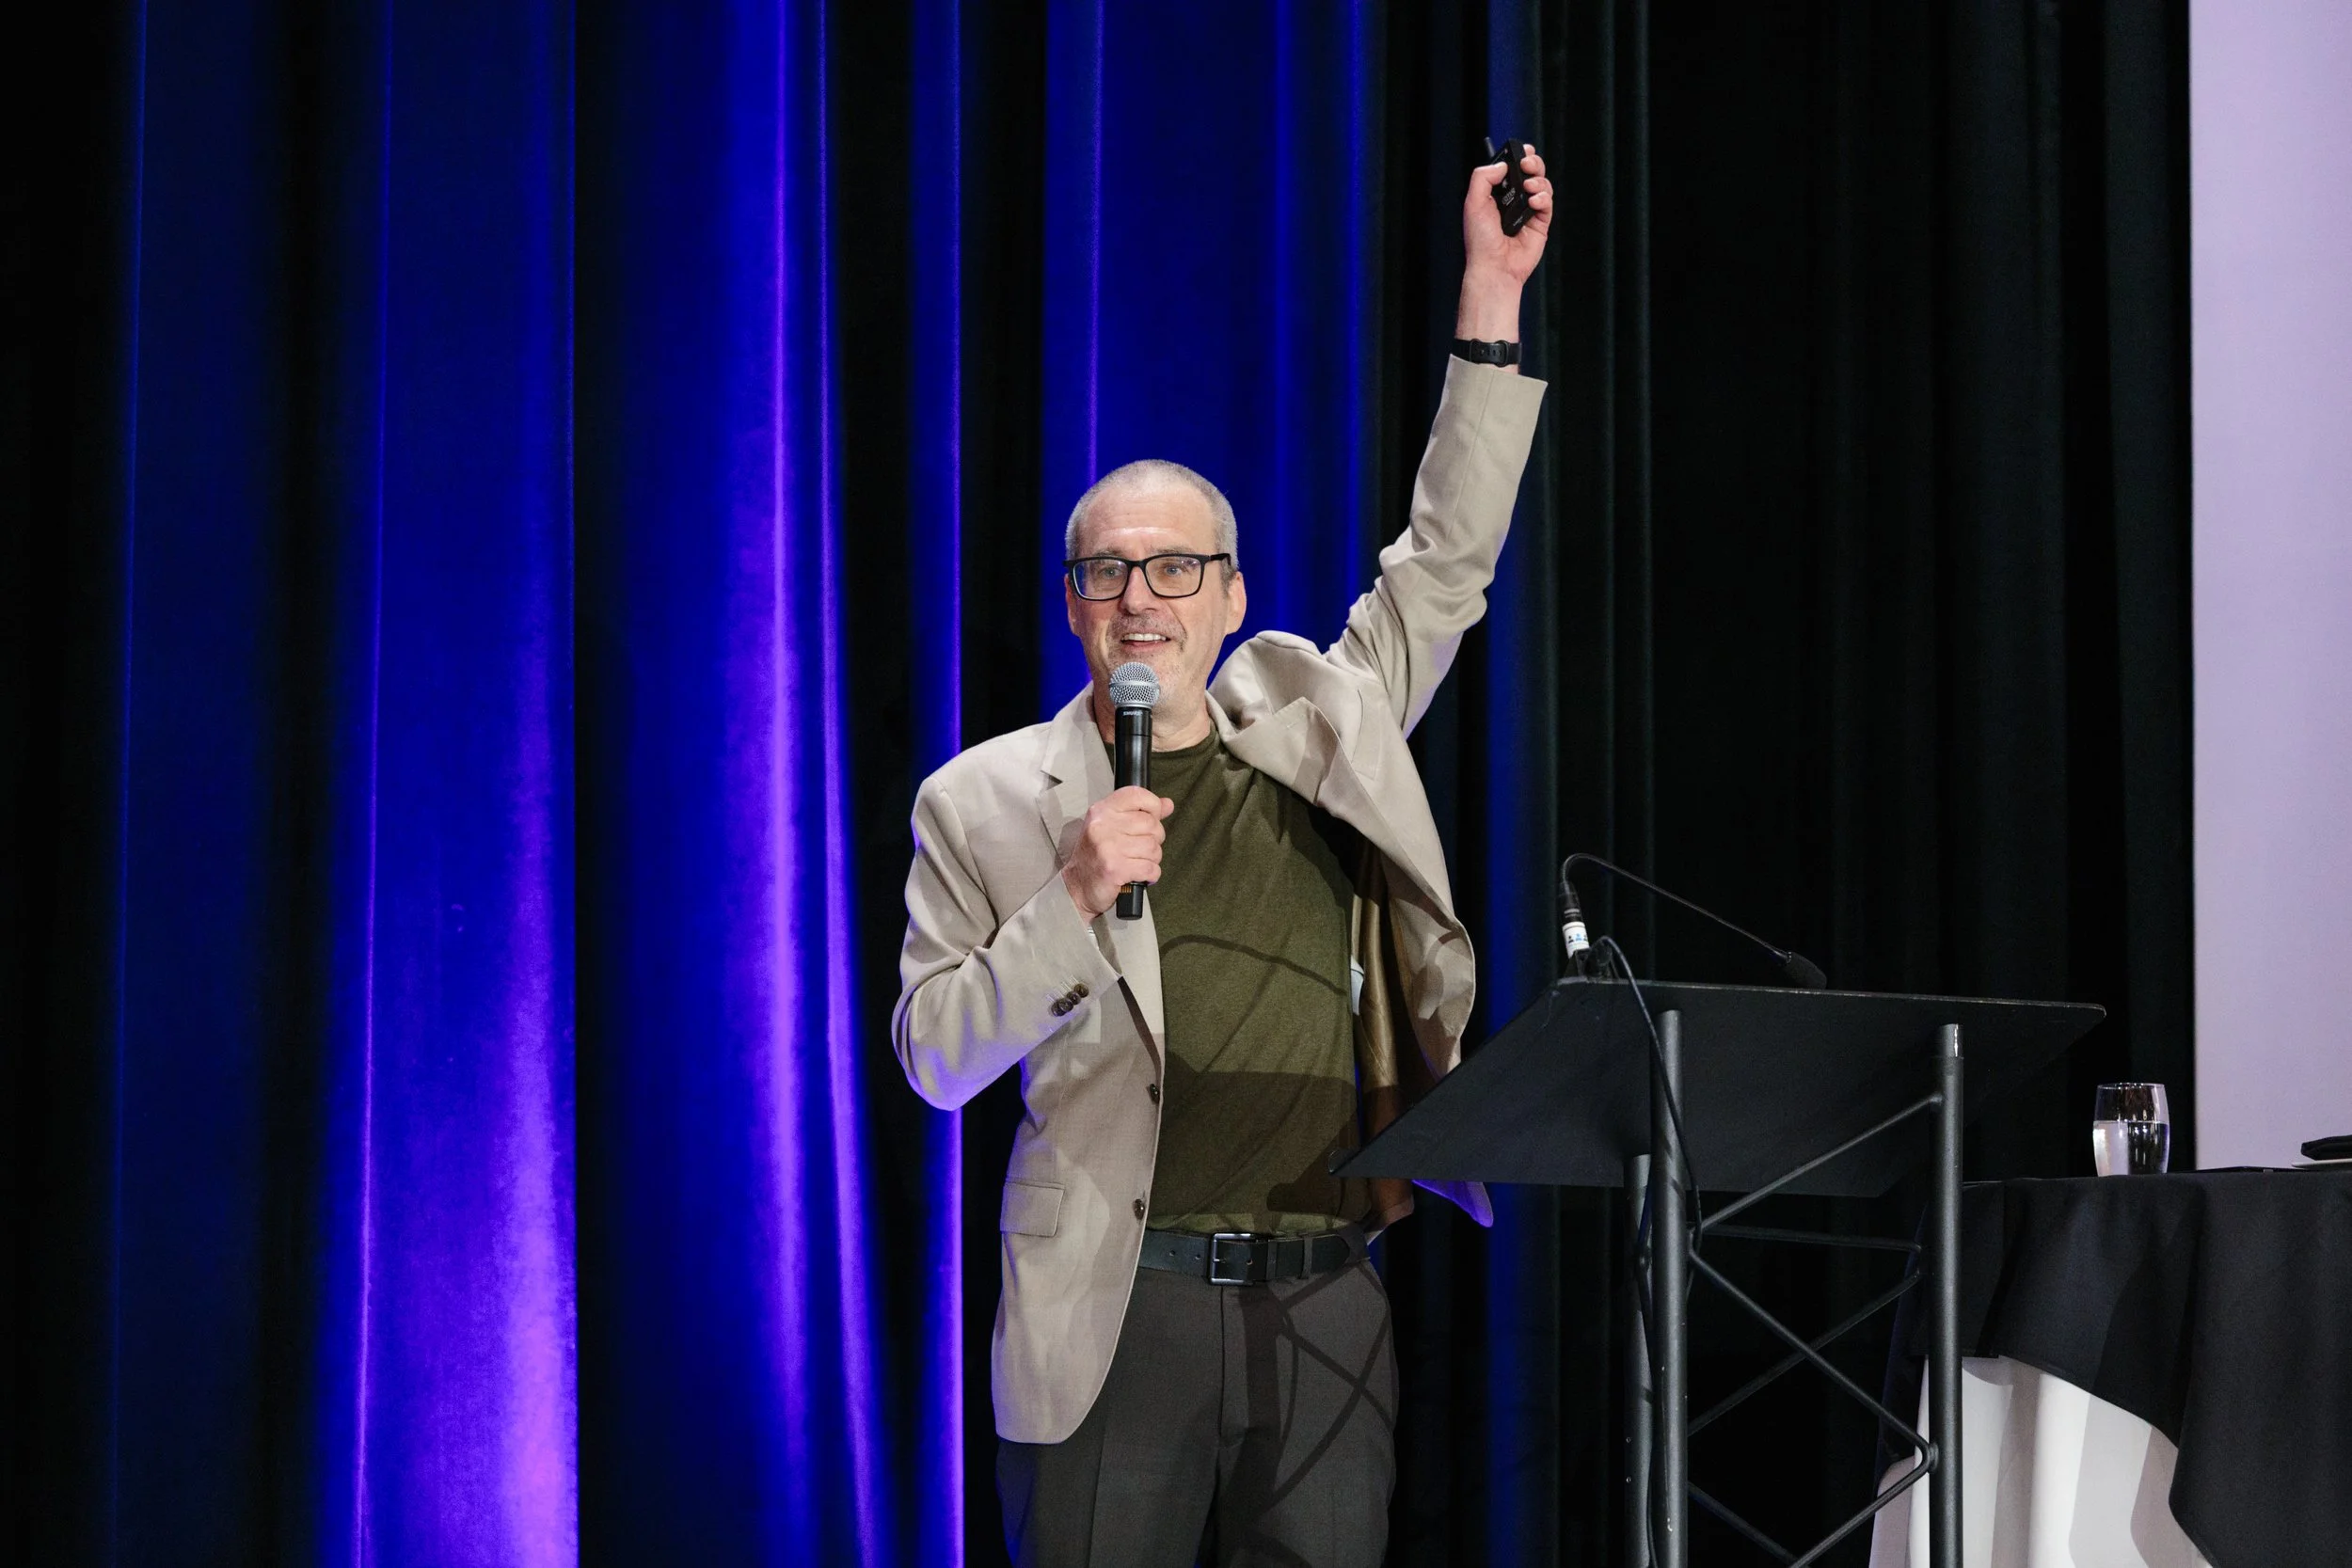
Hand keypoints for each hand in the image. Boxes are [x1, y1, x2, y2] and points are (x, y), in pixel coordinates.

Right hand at [1061, 787, 1174, 919]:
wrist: (1077, 887)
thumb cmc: (1095, 857)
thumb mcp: (1113, 828)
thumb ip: (1141, 813)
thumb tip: (1167, 804)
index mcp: (1102, 811)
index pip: (1136, 795)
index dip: (1153, 805)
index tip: (1153, 817)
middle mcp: (1103, 825)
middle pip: (1151, 824)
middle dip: (1154, 840)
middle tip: (1140, 849)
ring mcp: (1108, 847)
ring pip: (1153, 847)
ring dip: (1152, 859)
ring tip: (1137, 862)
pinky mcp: (1115, 868)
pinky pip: (1150, 868)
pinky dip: (1151, 874)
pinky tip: (1139, 874)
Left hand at [1457, 145, 1551, 342]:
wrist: (1494, 267)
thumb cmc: (1481, 240)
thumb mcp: (1473, 203)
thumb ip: (1483, 178)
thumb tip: (1502, 165)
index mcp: (1496, 195)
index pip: (1511, 169)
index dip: (1518, 157)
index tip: (1521, 150)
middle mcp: (1513, 201)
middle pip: (1531, 172)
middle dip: (1532, 162)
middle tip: (1527, 163)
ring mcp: (1528, 212)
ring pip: (1542, 184)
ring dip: (1538, 180)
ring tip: (1528, 187)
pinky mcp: (1540, 223)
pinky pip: (1547, 203)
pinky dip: (1543, 197)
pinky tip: (1534, 201)